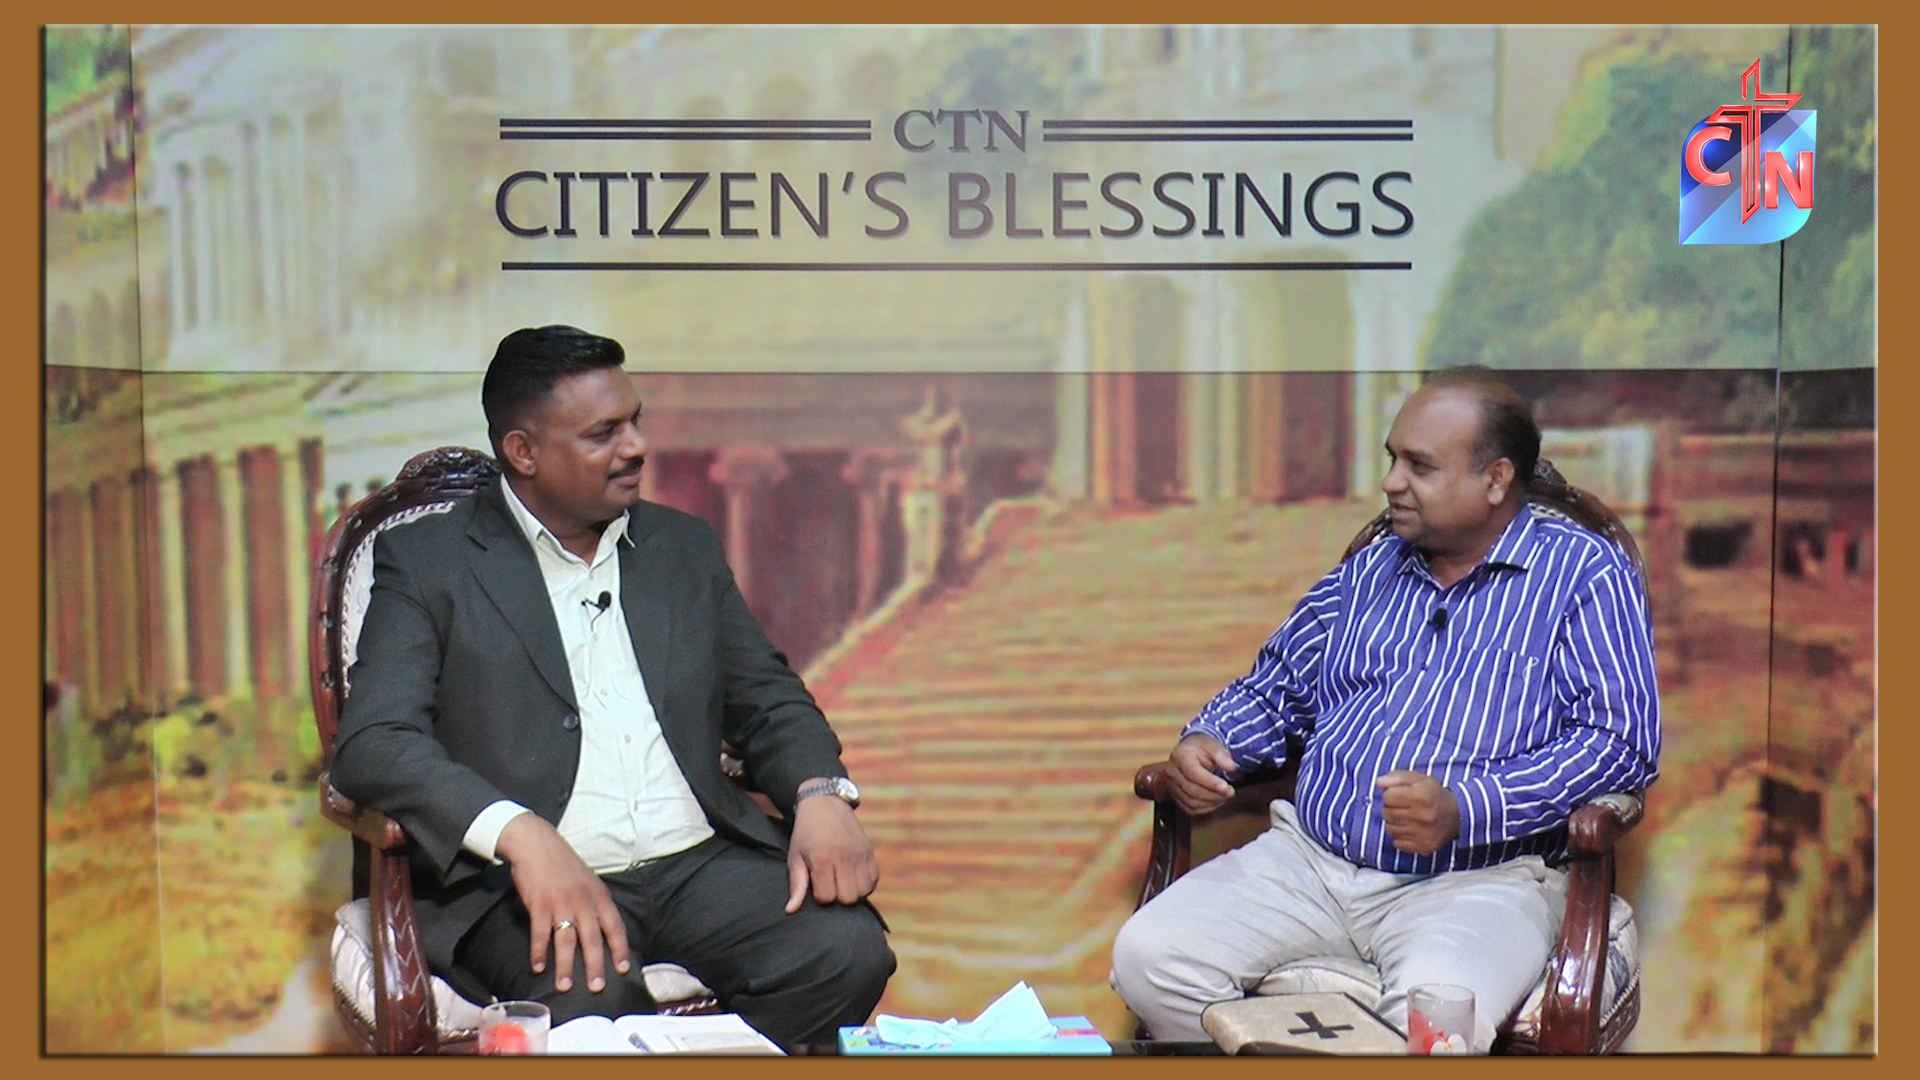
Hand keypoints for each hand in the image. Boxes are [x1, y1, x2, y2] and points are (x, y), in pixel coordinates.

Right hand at [494, 813, 631, 992]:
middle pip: (592, 938)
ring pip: (566, 940)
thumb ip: (595, 904)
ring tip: (565, 986)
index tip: (624, 969)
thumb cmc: (563, 864)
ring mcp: (561, 903)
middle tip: (597, 987)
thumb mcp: (588, 881)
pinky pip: (540, 933)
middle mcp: (583, 901)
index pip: (615, 926)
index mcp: (599, 895)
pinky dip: (539, 952)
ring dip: (565, 965)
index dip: (620, 949)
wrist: (537, 844)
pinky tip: (538, 967)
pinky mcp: (539, 905)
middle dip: (595, 965)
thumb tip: (603, 929)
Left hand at [785, 789, 877, 913]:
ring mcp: (860, 853)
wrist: (824, 802)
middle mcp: (844, 857)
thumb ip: (797, 885)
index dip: (820, 896)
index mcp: (823, 859)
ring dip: (853, 891)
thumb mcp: (795, 857)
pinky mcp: (869, 851)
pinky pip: (874, 879)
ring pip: (864, 891)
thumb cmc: (805, 833)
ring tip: (841, 881)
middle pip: (848, 898)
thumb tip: (790, 910)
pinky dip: (864, 883)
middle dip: (838, 897)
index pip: (827, 898)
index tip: (816, 884)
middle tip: (830, 884)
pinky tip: (852, 876)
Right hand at [1167, 733, 1236, 815]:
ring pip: (1191, 802)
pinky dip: (1206, 808)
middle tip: (1230, 792)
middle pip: (1192, 790)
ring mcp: (1172, 785)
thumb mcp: (1213, 745)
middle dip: (1214, 794)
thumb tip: (1231, 767)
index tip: (1226, 787)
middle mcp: (1172, 772)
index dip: (1210, 782)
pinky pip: (1190, 809)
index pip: (1193, 773)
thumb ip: (1222, 755)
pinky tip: (1216, 801)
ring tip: (1224, 796)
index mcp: (1180, 755)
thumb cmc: (1203, 747)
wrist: (1192, 752)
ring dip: (1211, 802)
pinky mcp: (1176, 797)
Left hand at [1376, 770, 1461, 853]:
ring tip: (1407, 817)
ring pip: (1390, 829)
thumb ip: (1397, 777)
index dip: (1390, 794)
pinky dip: (1400, 836)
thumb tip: (1379, 782)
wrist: (1456, 815)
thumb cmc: (1433, 794)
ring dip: (1394, 823)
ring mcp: (1424, 834)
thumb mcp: (1418, 779)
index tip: (1398, 795)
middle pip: (1387, 813)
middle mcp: (1423, 816)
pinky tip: (1410, 829)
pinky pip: (1397, 843)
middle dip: (1390, 808)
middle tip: (1402, 807)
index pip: (1388, 797)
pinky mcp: (1424, 847)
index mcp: (1422, 796)